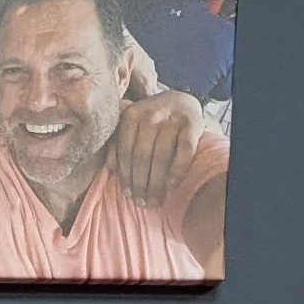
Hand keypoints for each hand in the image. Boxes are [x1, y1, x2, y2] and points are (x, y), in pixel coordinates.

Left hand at [112, 88, 202, 205]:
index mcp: (131, 115)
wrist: (183, 100)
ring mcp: (172, 118)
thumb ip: (118, 143)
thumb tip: (111, 168)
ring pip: (161, 157)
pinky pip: (184, 152)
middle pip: (141, 157)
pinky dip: (177, 171)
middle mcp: (150, 114)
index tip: (127, 195)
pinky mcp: (192, 123)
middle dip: (140, 185)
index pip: (125, 152)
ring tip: (154, 201)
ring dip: (156, 184)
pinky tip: (171, 186)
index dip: (125, 177)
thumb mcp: (132, 126)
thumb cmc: (152, 121)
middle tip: (142, 203)